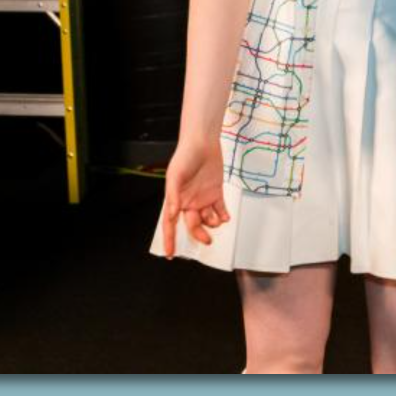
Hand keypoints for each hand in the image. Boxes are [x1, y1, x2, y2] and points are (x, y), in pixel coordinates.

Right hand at [161, 140, 229, 257]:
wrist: (203, 142)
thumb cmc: (184, 156)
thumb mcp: (175, 175)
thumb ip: (173, 195)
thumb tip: (171, 213)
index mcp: (176, 200)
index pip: (170, 223)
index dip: (169, 239)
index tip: (170, 253)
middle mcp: (189, 201)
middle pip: (192, 225)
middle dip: (199, 234)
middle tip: (207, 240)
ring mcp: (203, 198)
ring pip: (208, 219)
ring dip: (212, 223)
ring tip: (216, 220)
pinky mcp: (215, 192)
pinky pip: (220, 209)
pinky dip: (223, 215)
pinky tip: (225, 217)